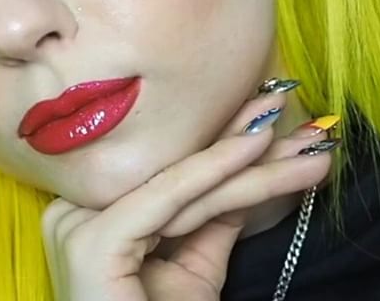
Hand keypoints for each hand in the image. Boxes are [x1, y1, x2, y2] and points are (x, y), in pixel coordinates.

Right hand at [41, 90, 336, 300]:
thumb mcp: (193, 265)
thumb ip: (212, 216)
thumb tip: (248, 166)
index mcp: (93, 211)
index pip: (170, 172)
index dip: (224, 145)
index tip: (271, 122)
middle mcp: (76, 210)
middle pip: (177, 172)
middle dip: (242, 142)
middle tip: (290, 114)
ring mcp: (76, 222)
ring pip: (183, 183)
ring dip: (250, 157)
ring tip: (303, 139)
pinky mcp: (90, 241)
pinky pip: (168, 196)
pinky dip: (217, 167)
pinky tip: (258, 144)